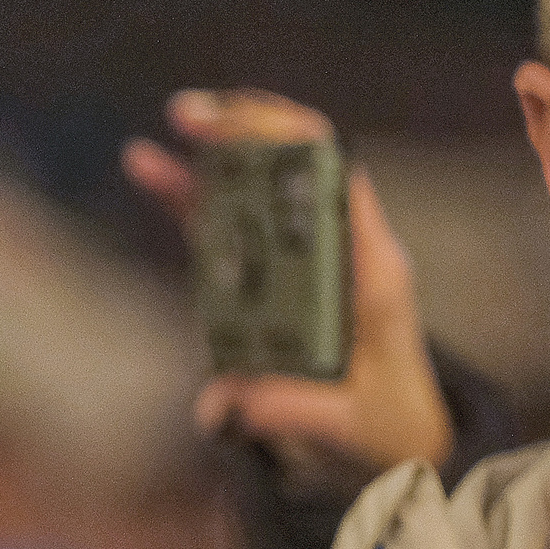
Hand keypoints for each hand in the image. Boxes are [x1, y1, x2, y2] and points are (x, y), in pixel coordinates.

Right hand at [127, 88, 453, 485]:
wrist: (398, 434)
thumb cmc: (384, 422)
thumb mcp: (349, 423)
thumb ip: (292, 410)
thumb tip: (223, 402)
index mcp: (371, 268)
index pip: (338, 180)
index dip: (290, 142)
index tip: (239, 127)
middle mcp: (340, 248)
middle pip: (297, 164)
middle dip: (244, 130)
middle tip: (189, 114)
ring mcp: (305, 258)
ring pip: (260, 187)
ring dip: (215, 152)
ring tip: (170, 126)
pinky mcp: (275, 276)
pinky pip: (233, 225)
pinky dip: (193, 195)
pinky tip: (151, 167)